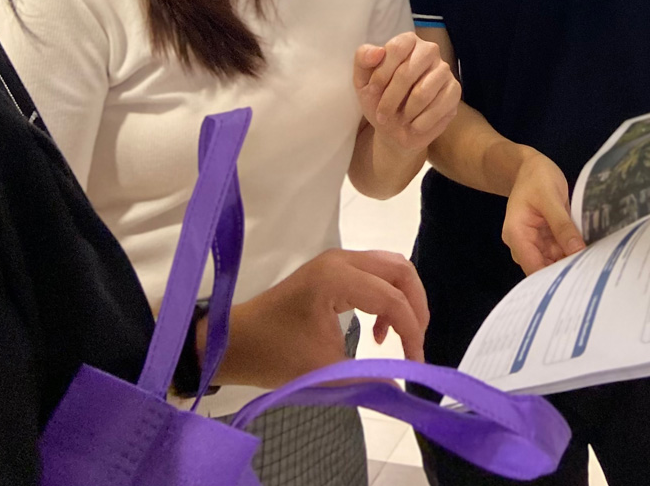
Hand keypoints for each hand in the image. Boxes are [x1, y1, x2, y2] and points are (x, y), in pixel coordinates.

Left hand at [216, 249, 428, 389]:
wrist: (234, 341)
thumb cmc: (273, 354)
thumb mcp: (322, 371)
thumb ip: (366, 377)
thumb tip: (401, 389)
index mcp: (336, 279)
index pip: (391, 297)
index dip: (411, 331)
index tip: (415, 365)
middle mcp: (341, 260)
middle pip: (399, 270)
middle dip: (415, 307)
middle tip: (414, 343)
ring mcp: (337, 261)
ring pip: (391, 269)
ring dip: (402, 300)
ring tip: (397, 337)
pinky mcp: (333, 269)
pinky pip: (376, 274)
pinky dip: (387, 297)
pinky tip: (378, 330)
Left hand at [354, 33, 460, 154]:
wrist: (396, 129)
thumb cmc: (379, 99)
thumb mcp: (363, 81)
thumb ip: (363, 59)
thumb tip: (378, 51)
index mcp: (408, 42)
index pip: (396, 49)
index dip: (381, 73)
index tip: (372, 91)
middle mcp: (429, 50)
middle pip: (408, 71)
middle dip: (390, 98)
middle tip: (382, 114)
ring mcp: (444, 70)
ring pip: (422, 92)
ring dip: (406, 113)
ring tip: (400, 120)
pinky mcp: (455, 90)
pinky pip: (438, 107)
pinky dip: (421, 122)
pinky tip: (415, 125)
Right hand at [503, 150, 585, 274]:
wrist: (529, 165)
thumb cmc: (536, 177)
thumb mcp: (550, 198)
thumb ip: (562, 226)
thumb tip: (578, 251)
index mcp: (517, 235)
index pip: (533, 268)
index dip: (553, 278)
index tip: (579, 281)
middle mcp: (523, 243)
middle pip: (543, 268)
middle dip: (565, 273)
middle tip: (592, 276)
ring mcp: (535, 241)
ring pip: (553, 261)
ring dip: (570, 264)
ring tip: (595, 268)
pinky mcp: (545, 237)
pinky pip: (558, 251)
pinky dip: (571, 253)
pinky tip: (589, 257)